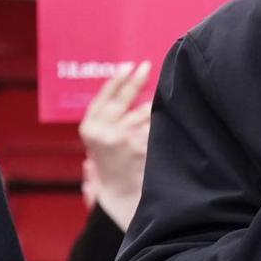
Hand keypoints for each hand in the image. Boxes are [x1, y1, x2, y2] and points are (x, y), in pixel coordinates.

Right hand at [78, 64, 152, 230]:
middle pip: (123, 100)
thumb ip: (108, 117)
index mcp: (89, 128)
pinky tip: (171, 118)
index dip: (116, 80)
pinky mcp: (141, 148)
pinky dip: (163, 122)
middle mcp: (104, 132)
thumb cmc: (112, 163)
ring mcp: (123, 140)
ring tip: (160, 103)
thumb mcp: (100, 139)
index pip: (103, 96)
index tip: (128, 65)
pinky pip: (155, 127)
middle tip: (147, 66)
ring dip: (153, 107)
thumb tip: (127, 84)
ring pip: (144, 113)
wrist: (119, 195)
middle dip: (136, 81)